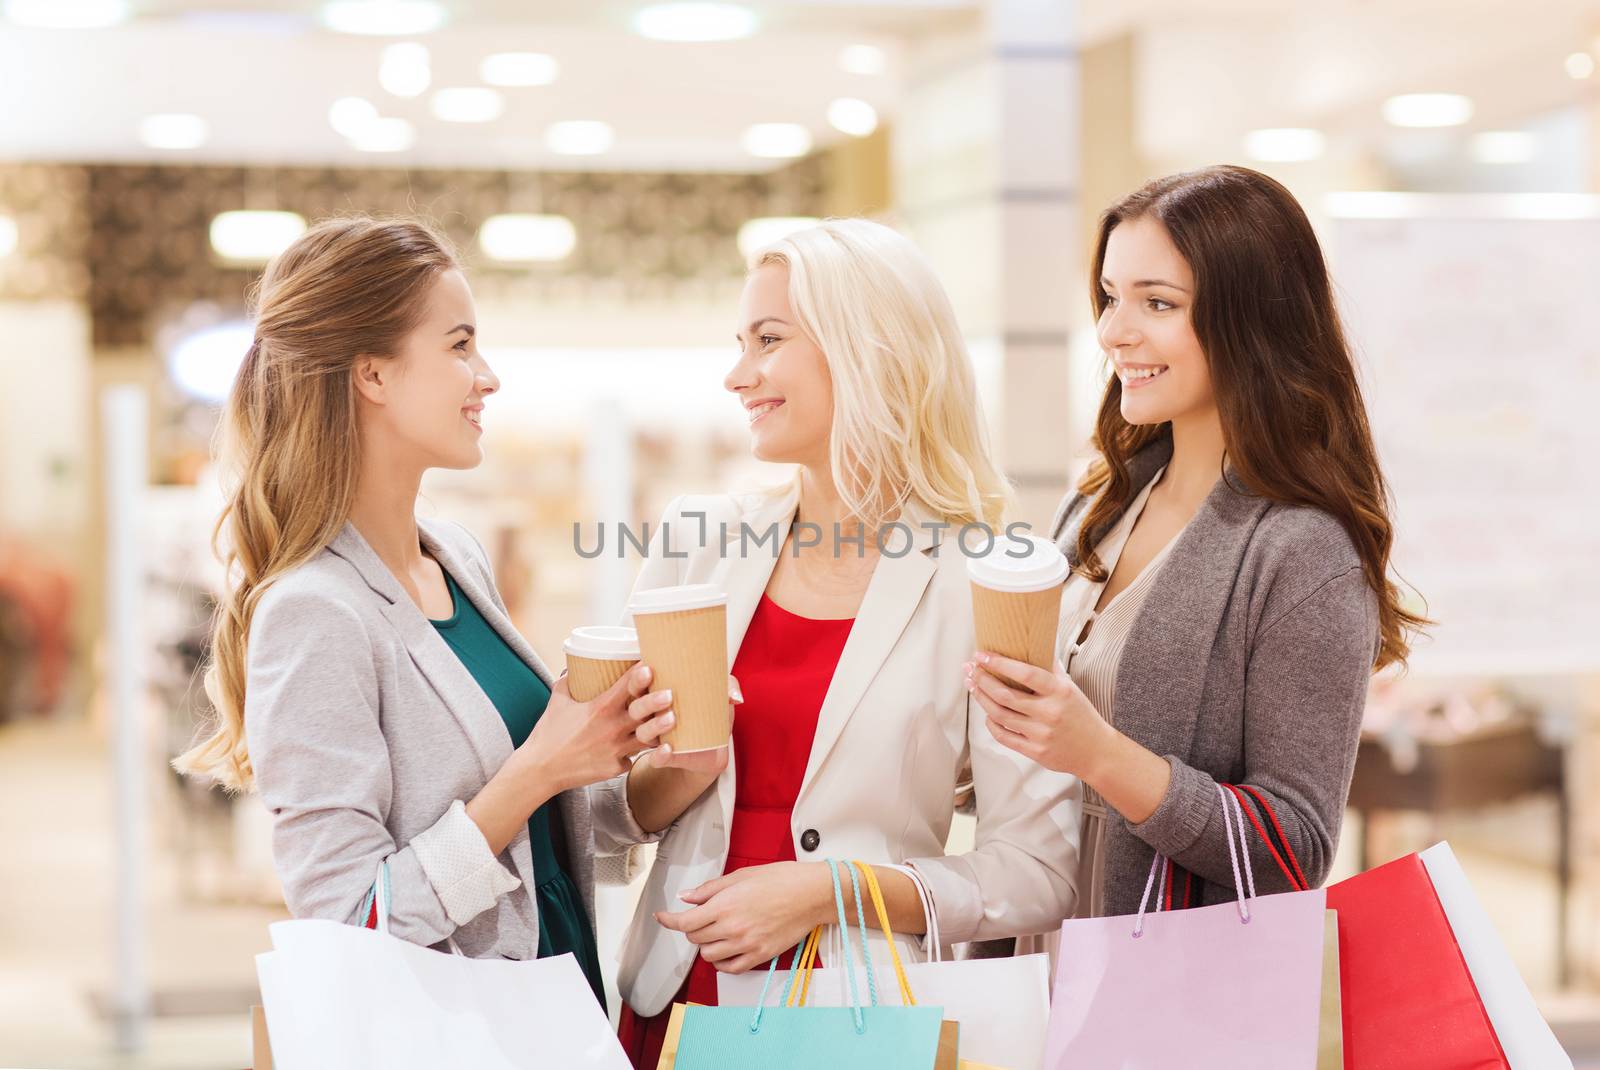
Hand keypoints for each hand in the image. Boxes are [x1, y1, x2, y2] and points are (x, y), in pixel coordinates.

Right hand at [519, 669, 664, 793]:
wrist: (540, 770)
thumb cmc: (548, 733)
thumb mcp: (557, 700)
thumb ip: (568, 681)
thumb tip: (574, 666)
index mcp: (599, 708)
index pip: (625, 686)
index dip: (640, 674)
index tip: (651, 664)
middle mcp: (611, 728)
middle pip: (644, 713)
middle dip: (658, 702)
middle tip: (671, 694)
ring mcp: (616, 750)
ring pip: (648, 738)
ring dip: (660, 729)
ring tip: (672, 720)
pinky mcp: (616, 768)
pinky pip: (633, 758)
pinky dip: (638, 753)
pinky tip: (646, 747)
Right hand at [627, 666, 741, 775]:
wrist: (715, 749)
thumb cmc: (710, 714)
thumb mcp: (719, 695)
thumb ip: (727, 686)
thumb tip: (735, 695)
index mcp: (656, 695)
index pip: (637, 684)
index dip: (638, 678)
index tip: (648, 669)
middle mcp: (650, 716)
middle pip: (637, 708)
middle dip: (648, 701)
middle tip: (668, 695)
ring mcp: (656, 738)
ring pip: (643, 733)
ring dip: (655, 726)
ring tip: (672, 718)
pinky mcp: (664, 757)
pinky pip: (655, 758)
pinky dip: (660, 755)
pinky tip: (669, 748)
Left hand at [655, 861, 829, 974]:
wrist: (811, 894)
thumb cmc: (781, 879)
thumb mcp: (741, 875)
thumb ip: (710, 890)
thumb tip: (687, 898)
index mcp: (725, 905)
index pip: (685, 921)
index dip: (668, 920)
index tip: (662, 917)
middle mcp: (732, 928)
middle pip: (695, 937)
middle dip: (692, 927)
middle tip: (703, 916)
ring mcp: (745, 945)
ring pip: (708, 955)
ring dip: (707, 944)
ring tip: (718, 931)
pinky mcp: (759, 956)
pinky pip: (729, 968)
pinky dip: (722, 961)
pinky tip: (726, 949)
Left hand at [964, 652, 1114, 776]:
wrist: (1096, 751)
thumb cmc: (1081, 715)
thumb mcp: (1070, 687)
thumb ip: (1050, 669)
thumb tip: (1033, 645)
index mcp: (1059, 692)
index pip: (1025, 673)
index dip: (999, 663)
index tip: (981, 655)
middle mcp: (1049, 712)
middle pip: (1005, 694)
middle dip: (982, 679)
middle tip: (970, 669)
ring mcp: (1041, 734)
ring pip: (1000, 715)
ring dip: (981, 698)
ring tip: (972, 686)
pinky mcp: (1035, 751)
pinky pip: (1003, 736)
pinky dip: (990, 723)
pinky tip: (986, 713)